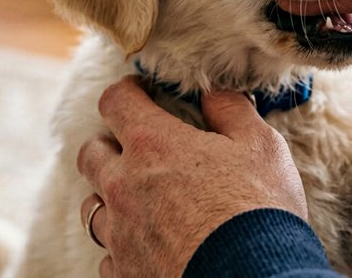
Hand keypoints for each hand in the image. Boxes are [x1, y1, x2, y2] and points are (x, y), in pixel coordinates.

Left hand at [77, 76, 307, 276]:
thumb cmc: (259, 209)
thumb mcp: (261, 146)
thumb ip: (232, 111)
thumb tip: (215, 93)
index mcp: (153, 145)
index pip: (116, 101)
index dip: (127, 92)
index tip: (141, 93)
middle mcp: (124, 187)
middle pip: (90, 154)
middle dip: (109, 145)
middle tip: (137, 148)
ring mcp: (120, 234)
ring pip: (91, 207)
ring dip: (110, 198)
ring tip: (140, 201)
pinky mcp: (125, 273)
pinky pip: (107, 256)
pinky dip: (123, 246)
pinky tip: (148, 244)